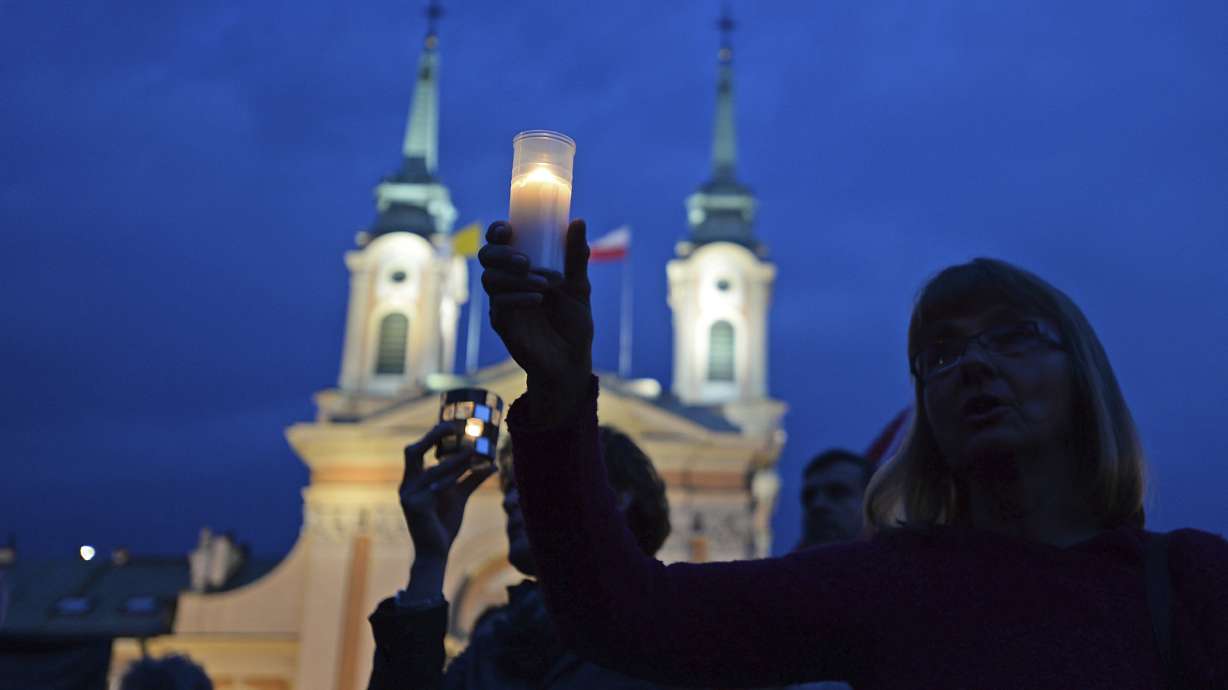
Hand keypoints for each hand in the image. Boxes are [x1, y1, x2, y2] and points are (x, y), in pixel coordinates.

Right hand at [399, 423, 494, 562]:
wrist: (435, 553)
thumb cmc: (443, 523)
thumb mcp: (459, 496)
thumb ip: (472, 479)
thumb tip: (493, 464)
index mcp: (413, 479)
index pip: (417, 450)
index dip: (432, 435)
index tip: (452, 424)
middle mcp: (408, 484)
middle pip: (412, 451)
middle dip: (432, 436)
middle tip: (454, 427)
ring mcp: (409, 495)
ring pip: (432, 469)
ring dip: (455, 459)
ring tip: (474, 451)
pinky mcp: (416, 506)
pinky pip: (437, 486)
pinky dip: (454, 476)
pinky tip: (470, 470)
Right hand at [479, 220, 593, 419]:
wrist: (571, 360)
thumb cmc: (573, 322)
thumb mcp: (579, 286)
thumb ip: (576, 257)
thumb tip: (578, 221)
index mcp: (522, 267)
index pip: (500, 242)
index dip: (496, 231)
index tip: (507, 228)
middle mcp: (508, 282)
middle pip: (486, 257)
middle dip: (501, 254)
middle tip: (525, 261)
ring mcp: (502, 302)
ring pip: (490, 279)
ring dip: (515, 278)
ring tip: (544, 284)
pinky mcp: (502, 323)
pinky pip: (499, 304)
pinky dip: (517, 298)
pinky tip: (537, 300)